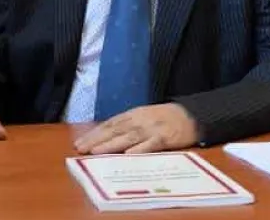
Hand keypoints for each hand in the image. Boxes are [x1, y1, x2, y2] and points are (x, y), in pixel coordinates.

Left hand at [74, 103, 197, 154]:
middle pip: (114, 130)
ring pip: (128, 137)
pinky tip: (128, 154)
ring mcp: (152, 128)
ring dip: (111, 144)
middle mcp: (139, 120)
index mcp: (132, 115)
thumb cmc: (164, 118)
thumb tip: (104, 137)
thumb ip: (126, 126)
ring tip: (96, 152)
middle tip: (80, 148)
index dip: (94, 134)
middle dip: (96, 140)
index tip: (79, 142)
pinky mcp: (165, 137)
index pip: (109, 124)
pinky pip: (151, 144)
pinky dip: (140, 148)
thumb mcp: (143, 117)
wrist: (190, 115)